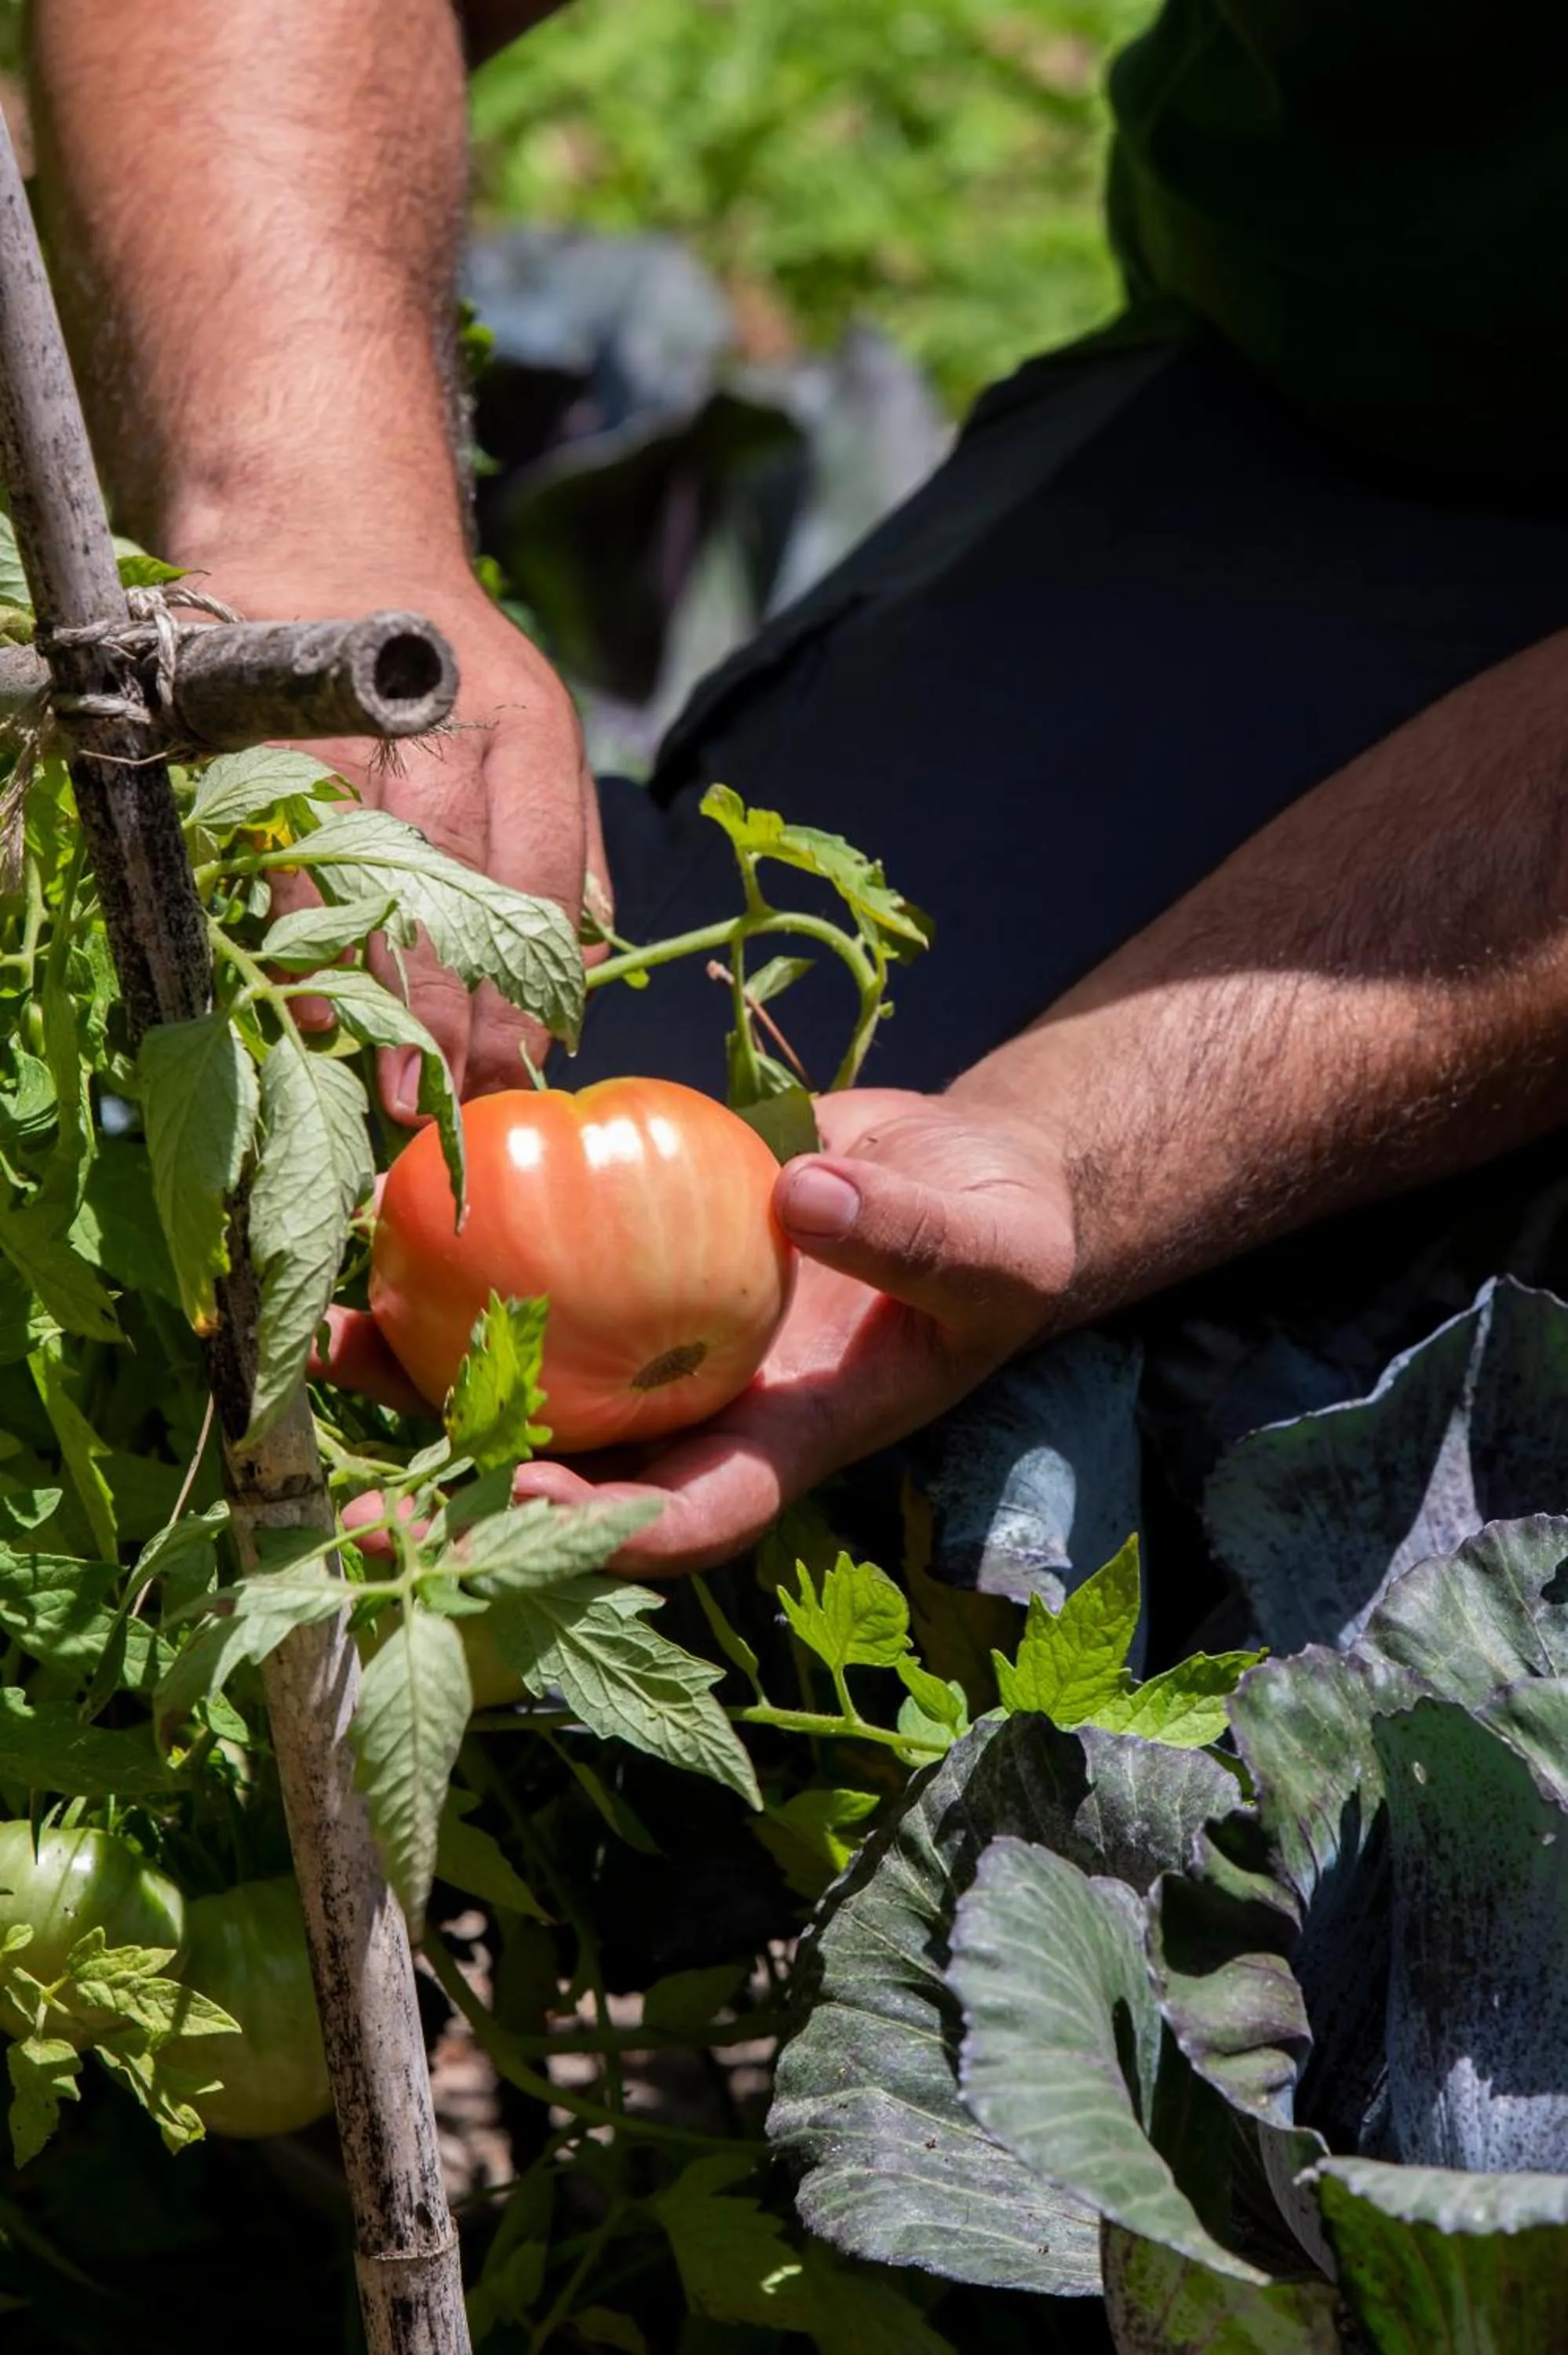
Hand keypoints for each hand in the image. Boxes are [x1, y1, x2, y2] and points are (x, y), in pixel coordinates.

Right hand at [191, 557, 604, 1111]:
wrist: (320, 527)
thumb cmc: (441, 661)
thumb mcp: (534, 730)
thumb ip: (566, 847)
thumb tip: (590, 968)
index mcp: (523, 725)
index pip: (537, 868)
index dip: (531, 977)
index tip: (522, 1064)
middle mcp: (438, 721)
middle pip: (451, 881)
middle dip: (452, 1000)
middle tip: (450, 1098)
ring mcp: (339, 720)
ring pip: (362, 873)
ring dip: (375, 985)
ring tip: (388, 1078)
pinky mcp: (256, 725)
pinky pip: (275, 848)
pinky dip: (294, 933)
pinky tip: (306, 1002)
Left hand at [323, 1090, 1077, 1574]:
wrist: (964, 1169)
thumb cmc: (1002, 1231)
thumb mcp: (989, 1243)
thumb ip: (910, 1238)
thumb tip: (804, 1204)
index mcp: (788, 1439)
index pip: (691, 1517)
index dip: (603, 1536)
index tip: (517, 1510)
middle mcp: (705, 1409)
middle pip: (575, 1478)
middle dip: (466, 1504)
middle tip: (352, 1506)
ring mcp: (661, 1339)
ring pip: (531, 1381)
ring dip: (428, 1380)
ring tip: (330, 1346)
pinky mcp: (634, 1257)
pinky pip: (543, 1275)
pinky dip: (471, 1261)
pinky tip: (392, 1218)